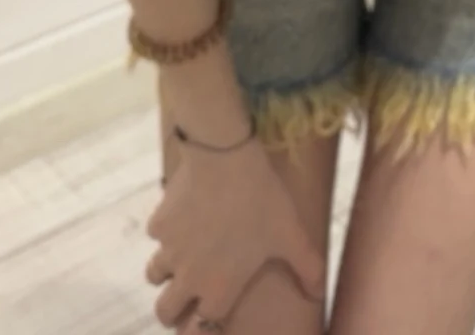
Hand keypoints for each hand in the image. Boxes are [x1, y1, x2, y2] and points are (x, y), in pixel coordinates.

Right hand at [145, 133, 325, 330]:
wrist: (224, 156)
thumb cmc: (261, 200)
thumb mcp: (290, 234)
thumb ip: (308, 268)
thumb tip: (321, 295)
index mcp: (218, 289)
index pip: (201, 327)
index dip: (204, 325)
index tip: (209, 314)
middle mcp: (188, 277)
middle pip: (164, 312)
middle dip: (173, 310)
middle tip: (186, 296)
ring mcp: (169, 249)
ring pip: (153, 275)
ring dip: (164, 272)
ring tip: (183, 256)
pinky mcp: (159, 222)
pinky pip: (156, 235)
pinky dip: (166, 231)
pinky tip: (183, 215)